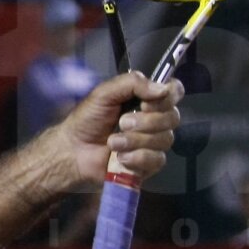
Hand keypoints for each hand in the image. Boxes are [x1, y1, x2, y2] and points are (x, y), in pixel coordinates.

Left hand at [59, 71, 181, 186]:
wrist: (74, 149)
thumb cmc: (88, 119)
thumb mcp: (104, 93)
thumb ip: (132, 83)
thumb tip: (162, 88)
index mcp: (147, 99)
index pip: (174, 91)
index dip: (169, 96)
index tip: (147, 102)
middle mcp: (155, 120)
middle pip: (173, 117)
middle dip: (146, 121)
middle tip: (122, 122)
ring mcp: (154, 143)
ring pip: (165, 139)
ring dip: (136, 140)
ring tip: (113, 142)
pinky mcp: (149, 164)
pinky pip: (157, 159)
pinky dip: (137, 157)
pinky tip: (120, 157)